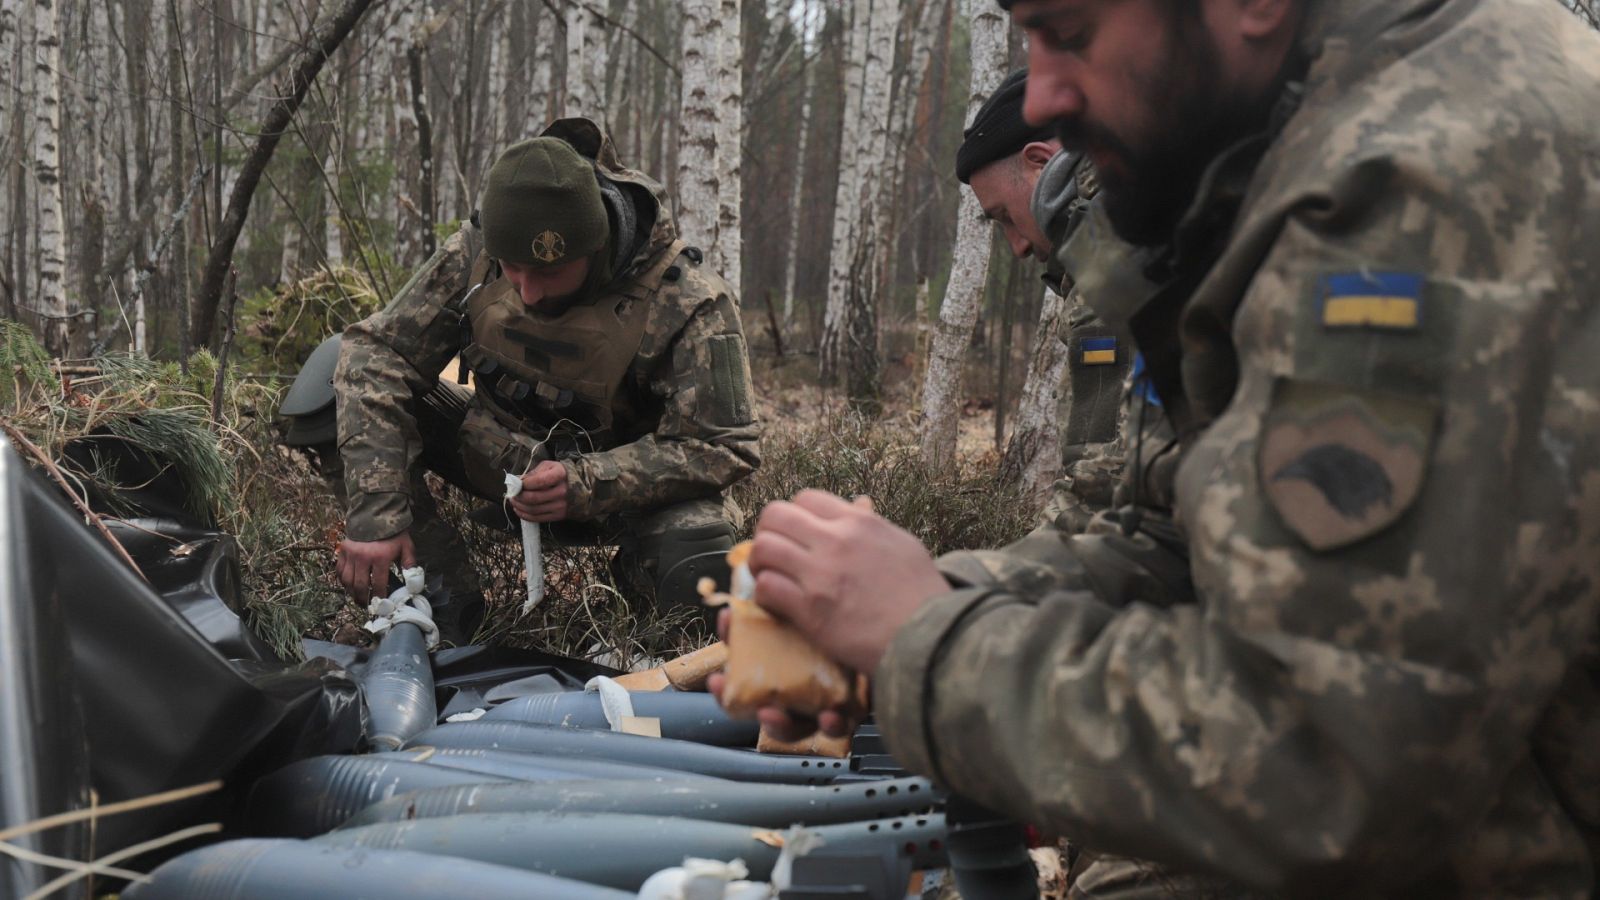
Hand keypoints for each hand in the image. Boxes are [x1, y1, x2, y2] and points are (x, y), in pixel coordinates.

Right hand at [337, 531, 416, 606]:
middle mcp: (362, 557)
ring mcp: (350, 554)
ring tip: (358, 599)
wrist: (376, 514)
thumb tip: (412, 582)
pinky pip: (339, 570)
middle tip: (368, 606)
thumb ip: (409, 564)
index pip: (379, 584)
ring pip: (347, 580)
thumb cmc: (393, 533)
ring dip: (352, 592)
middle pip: (360, 585)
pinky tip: (349, 586)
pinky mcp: (342, 550)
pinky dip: (343, 581)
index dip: (380, 597)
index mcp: (380, 557)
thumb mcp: (406, 546)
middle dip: (364, 599)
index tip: (382, 604)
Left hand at [509, 460, 568, 522]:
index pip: (538, 481)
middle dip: (518, 497)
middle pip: (534, 498)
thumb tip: (518, 481)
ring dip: (519, 506)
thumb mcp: (549, 466)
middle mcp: (562, 491)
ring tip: (514, 501)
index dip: (524, 484)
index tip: (517, 483)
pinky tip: (519, 510)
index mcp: (560, 475)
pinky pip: (538, 518)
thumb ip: (533, 473)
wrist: (581, 487)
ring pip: (534, 509)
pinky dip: (525, 515)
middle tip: (512, 494)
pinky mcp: (559, 516)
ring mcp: (561, 505)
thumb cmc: (561, 474)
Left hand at [710, 490, 947, 739]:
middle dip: (767, 533)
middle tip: (772, 554)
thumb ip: (873, 524)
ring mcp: (821, 573)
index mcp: (859, 522)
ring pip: (763, 548)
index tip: (796, 536)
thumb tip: (857, 504)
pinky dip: (764, 594)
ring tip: (767, 577)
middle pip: (775, 516)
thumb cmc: (923, 595)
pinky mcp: (811, 609)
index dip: (795, 517)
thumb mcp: (903, 545)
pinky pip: (766, 587)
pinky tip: (776, 603)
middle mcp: (836, 540)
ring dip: (759, 563)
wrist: (931, 637)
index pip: (806, 499)